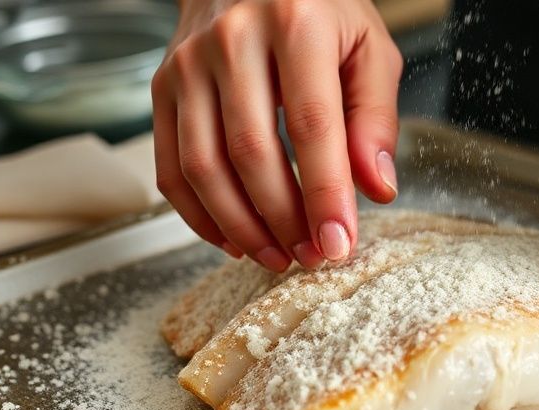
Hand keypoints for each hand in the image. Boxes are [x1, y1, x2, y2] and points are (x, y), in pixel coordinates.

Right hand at [152, 0, 402, 270]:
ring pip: (203, 166)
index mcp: (295, 23)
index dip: (324, 194)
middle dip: (284, 220)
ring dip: (242, 226)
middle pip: (251, 152)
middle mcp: (232, 39)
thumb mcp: (368, 48)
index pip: (311, 125)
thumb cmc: (319, 12)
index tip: (339, 244)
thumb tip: (376, 188)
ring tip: (278, 256)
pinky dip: (200, 215)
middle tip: (313, 256)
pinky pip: (170, 168)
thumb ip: (376, 118)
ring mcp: (188, 64)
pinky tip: (235, 238)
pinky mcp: (162, 87)